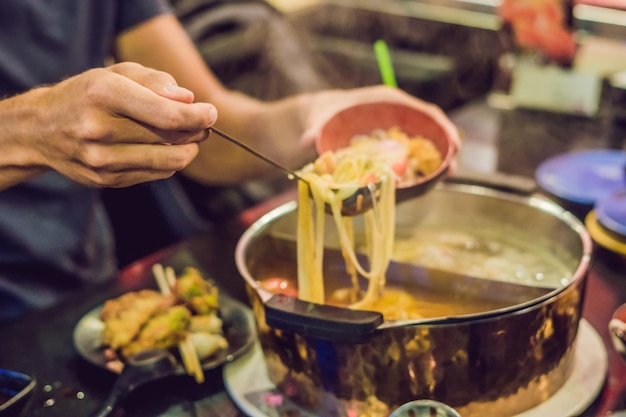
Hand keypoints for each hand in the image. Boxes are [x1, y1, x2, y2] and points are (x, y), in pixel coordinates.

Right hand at [16, 62, 216, 187]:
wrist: (41, 129)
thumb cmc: (88, 94)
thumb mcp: (116, 73)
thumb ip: (155, 81)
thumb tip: (188, 99)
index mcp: (103, 94)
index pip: (167, 115)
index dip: (197, 116)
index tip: (211, 113)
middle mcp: (99, 129)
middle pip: (171, 138)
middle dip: (196, 131)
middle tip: (203, 124)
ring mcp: (101, 159)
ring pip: (169, 161)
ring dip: (189, 150)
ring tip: (191, 138)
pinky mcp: (105, 180)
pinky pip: (156, 174)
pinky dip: (170, 162)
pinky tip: (166, 149)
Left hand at [299, 85, 459, 169]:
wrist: (315, 121)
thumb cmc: (321, 114)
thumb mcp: (318, 120)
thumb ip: (315, 129)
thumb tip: (308, 141)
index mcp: (387, 101)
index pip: (422, 110)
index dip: (441, 126)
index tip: (454, 143)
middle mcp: (396, 115)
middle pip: (429, 128)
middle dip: (444, 147)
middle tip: (452, 169)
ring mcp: (395, 132)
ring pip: (422, 144)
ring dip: (435, 160)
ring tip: (445, 177)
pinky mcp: (389, 147)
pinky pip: (409, 157)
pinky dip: (418, 168)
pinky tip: (423, 183)